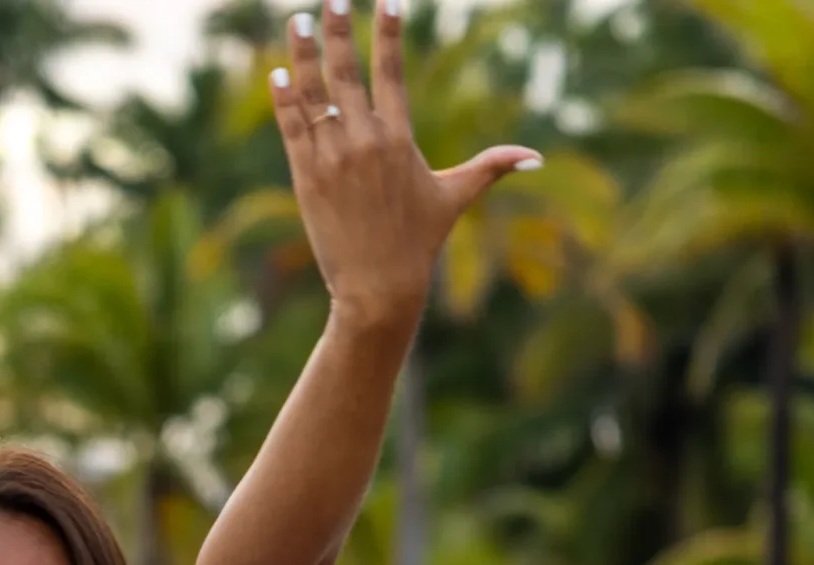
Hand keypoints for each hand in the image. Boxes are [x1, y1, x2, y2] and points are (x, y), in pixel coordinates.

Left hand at [272, 2, 542, 330]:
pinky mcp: (307, 178)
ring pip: (314, 96)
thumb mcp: (455, 198)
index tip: (386, 2)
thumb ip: (491, 167)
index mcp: (399, 139)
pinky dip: (284, 100)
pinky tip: (277, 73)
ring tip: (297, 19)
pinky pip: (293, 129)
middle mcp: (365, 142)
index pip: (391, 73)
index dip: (388, 34)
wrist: (378, 287)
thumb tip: (536, 157)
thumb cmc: (418, 242)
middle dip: (338, 32)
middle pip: (347, 74)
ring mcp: (332, 159)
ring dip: (303, 55)